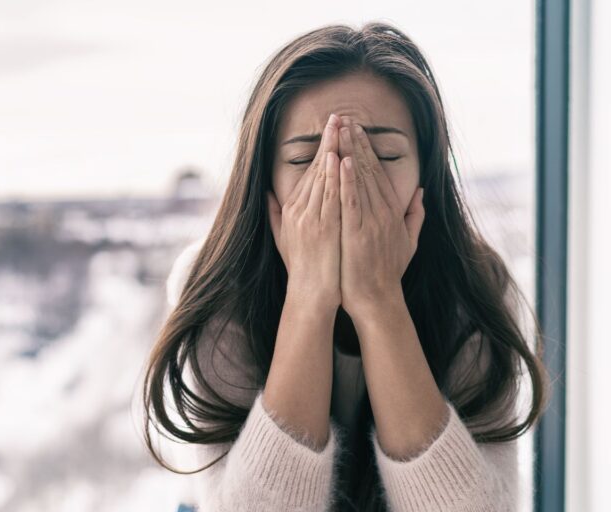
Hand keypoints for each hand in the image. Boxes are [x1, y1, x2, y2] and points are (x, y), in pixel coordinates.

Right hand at [266, 113, 343, 313]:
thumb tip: (269, 195)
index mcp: (292, 211)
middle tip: (337, 116)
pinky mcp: (322, 228)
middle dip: (327, 141)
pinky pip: (330, 197)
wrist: (310, 296)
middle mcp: (299, 211)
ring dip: (333, 150)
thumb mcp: (283, 240)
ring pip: (323, 177)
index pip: (309, 173)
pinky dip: (335, 176)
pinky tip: (340, 158)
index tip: (331, 130)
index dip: (321, 150)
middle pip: (316, 169)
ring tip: (341, 127)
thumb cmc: (303, 270)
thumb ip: (275, 215)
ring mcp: (310, 219)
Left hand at [337, 121, 424, 321]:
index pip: (378, 173)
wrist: (378, 299)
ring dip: (351, 153)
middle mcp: (383, 212)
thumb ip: (414, 216)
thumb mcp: (407, 242)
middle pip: (369, 170)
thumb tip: (420, 193)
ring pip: (360, 180)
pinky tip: (343, 161)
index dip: (368, 149)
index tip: (357, 129)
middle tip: (345, 118)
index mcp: (392, 212)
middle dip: (357, 142)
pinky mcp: (358, 232)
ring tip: (342, 129)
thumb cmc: (387, 273)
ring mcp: (371, 221)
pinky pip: (352, 201)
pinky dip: (348, 180)